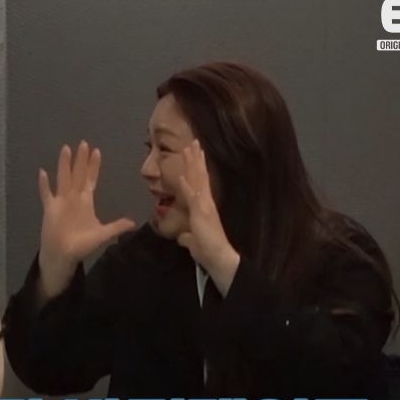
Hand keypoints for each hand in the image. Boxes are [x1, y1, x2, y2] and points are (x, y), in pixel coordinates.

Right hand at [37, 140, 134, 299]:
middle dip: (81, 160)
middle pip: (78, 174)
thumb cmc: (82, 245)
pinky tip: (42, 172)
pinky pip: (46, 194)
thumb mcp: (102, 235)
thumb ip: (115, 227)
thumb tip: (133, 223)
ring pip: (63, 179)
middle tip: (84, 143)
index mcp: (86, 201)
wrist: (64, 255)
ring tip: (66, 149)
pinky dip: (44, 184)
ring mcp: (61, 201)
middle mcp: (74, 198)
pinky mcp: (50, 208)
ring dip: (64, 165)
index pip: (91, 179)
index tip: (97, 151)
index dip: (94, 166)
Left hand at [176, 140, 239, 293]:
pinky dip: (187, 186)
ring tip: (190, 148)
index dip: (196, 168)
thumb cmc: (207, 250)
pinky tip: (182, 175)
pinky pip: (193, 196)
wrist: (218, 257)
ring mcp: (204, 206)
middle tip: (192, 142)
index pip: (199, 182)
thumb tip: (182, 237)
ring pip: (198, 180)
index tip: (194, 154)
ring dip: (193, 164)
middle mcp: (205, 202)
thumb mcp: (193, 242)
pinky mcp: (202, 213)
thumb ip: (188, 237)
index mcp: (204, 206)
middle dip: (195, 159)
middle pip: (199, 175)